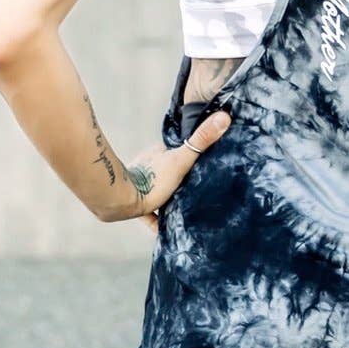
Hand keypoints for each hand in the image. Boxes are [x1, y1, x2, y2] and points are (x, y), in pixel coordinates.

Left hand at [123, 109, 232, 235]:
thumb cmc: (153, 179)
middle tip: (197, 190)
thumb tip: (224, 117)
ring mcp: (140, 185)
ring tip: (186, 210)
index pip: (176, 153)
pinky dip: (157, 221)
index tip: (202, 165)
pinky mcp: (136, 206)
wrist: (124, 200)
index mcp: (158, 153)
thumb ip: (202, 140)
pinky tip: (166, 230)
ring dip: (169, 199)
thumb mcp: (182, 159)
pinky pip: (150, 215)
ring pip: (159, 192)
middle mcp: (147, 167)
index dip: (188, 157)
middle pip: (168, 173)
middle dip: (180, 181)